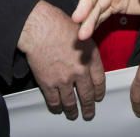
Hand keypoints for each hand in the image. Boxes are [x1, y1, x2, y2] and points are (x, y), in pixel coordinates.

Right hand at [18, 0, 105, 120]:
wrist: (39, 28)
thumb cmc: (59, 24)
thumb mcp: (83, 33)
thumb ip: (88, 50)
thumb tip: (89, 59)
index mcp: (91, 58)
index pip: (100, 81)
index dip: (99, 91)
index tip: (98, 96)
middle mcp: (80, 71)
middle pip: (87, 95)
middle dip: (89, 107)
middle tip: (89, 113)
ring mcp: (64, 80)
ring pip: (71, 102)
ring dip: (72, 111)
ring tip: (73, 115)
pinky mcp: (48, 84)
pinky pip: (54, 101)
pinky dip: (56, 107)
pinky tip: (57, 109)